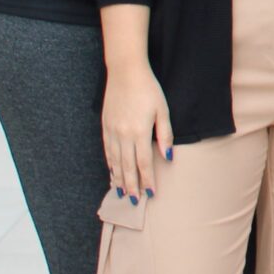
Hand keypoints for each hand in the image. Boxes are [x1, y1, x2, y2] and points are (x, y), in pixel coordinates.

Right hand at [100, 63, 173, 202]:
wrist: (125, 72)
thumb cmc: (148, 89)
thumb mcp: (162, 110)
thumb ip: (165, 135)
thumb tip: (167, 157)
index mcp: (140, 132)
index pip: (144, 163)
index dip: (147, 180)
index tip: (151, 193)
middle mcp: (123, 135)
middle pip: (128, 167)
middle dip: (131, 186)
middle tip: (134, 201)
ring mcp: (112, 131)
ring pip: (115, 161)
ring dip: (118, 178)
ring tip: (121, 192)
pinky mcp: (105, 126)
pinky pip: (107, 150)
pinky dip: (110, 164)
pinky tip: (112, 172)